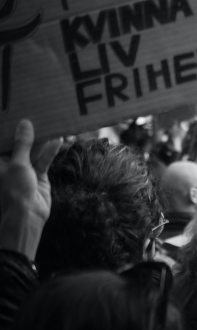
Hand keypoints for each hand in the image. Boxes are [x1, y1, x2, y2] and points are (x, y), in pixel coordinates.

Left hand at [0, 120, 61, 258]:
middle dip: (28, 133)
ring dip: (42, 141)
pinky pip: (44, 160)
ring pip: (33, 151)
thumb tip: (24, 124)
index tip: (16, 113)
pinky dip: (50, 151)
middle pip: (18, 144)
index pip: (3, 141)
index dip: (9, 128)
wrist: (27, 215)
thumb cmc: (13, 190)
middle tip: (38, 115)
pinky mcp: (38, 175)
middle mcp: (9, 164)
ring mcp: (24, 169)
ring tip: (52, 125)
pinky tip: (58, 141)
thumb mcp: (17, 163)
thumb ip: (22, 144)